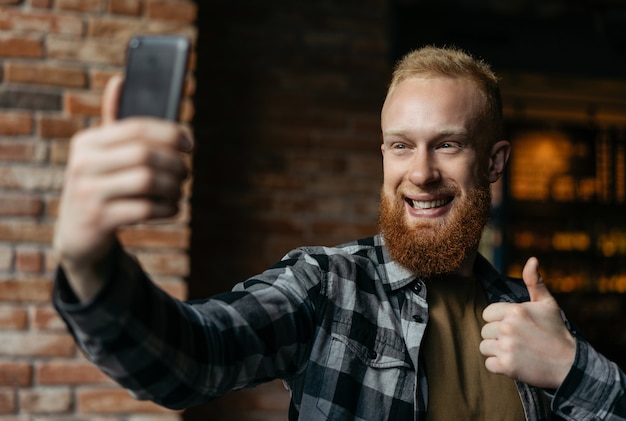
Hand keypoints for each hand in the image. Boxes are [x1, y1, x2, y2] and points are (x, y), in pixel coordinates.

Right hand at [53, 75, 192, 300]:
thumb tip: (121, 80)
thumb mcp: (101, 155)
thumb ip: (114, 122)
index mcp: (87, 142)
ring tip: (178, 191)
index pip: (137, 127)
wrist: (76, 234)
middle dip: (175, 164)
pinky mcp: (99, 220)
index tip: (190, 144)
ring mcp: (89, 193)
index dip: (170, 133)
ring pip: (148, 180)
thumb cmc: (99, 185)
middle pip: (145, 154)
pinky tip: (170, 208)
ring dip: (173, 187)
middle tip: (186, 173)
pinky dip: (166, 209)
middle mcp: (83, 164)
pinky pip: (145, 208)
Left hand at [479, 257, 575, 388]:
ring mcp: (506, 347)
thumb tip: (532, 259)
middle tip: (519, 341)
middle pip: (485, 331)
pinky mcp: (506, 366)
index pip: (487, 314)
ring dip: (497, 351)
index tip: (515, 327)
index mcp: (515, 310)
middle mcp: (508, 327)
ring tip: (516, 351)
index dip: (498, 320)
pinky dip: (499, 366)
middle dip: (498, 336)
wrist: (569, 364)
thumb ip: (534, 281)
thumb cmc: (556, 332)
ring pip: (484, 347)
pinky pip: (488, 364)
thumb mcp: (547, 304)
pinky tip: (515, 363)